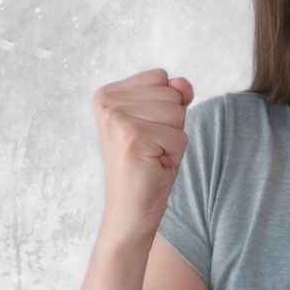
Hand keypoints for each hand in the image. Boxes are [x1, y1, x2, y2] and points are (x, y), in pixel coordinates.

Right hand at [92, 68, 193, 242]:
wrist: (130, 212)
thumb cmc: (148, 166)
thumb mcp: (164, 122)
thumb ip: (174, 96)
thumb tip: (183, 83)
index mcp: (108, 94)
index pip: (162, 77)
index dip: (167, 107)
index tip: (147, 132)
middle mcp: (106, 102)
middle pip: (172, 93)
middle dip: (172, 124)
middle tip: (150, 148)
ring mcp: (116, 119)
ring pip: (178, 112)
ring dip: (174, 139)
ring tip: (152, 156)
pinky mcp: (131, 137)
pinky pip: (179, 135)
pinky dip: (175, 154)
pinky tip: (154, 166)